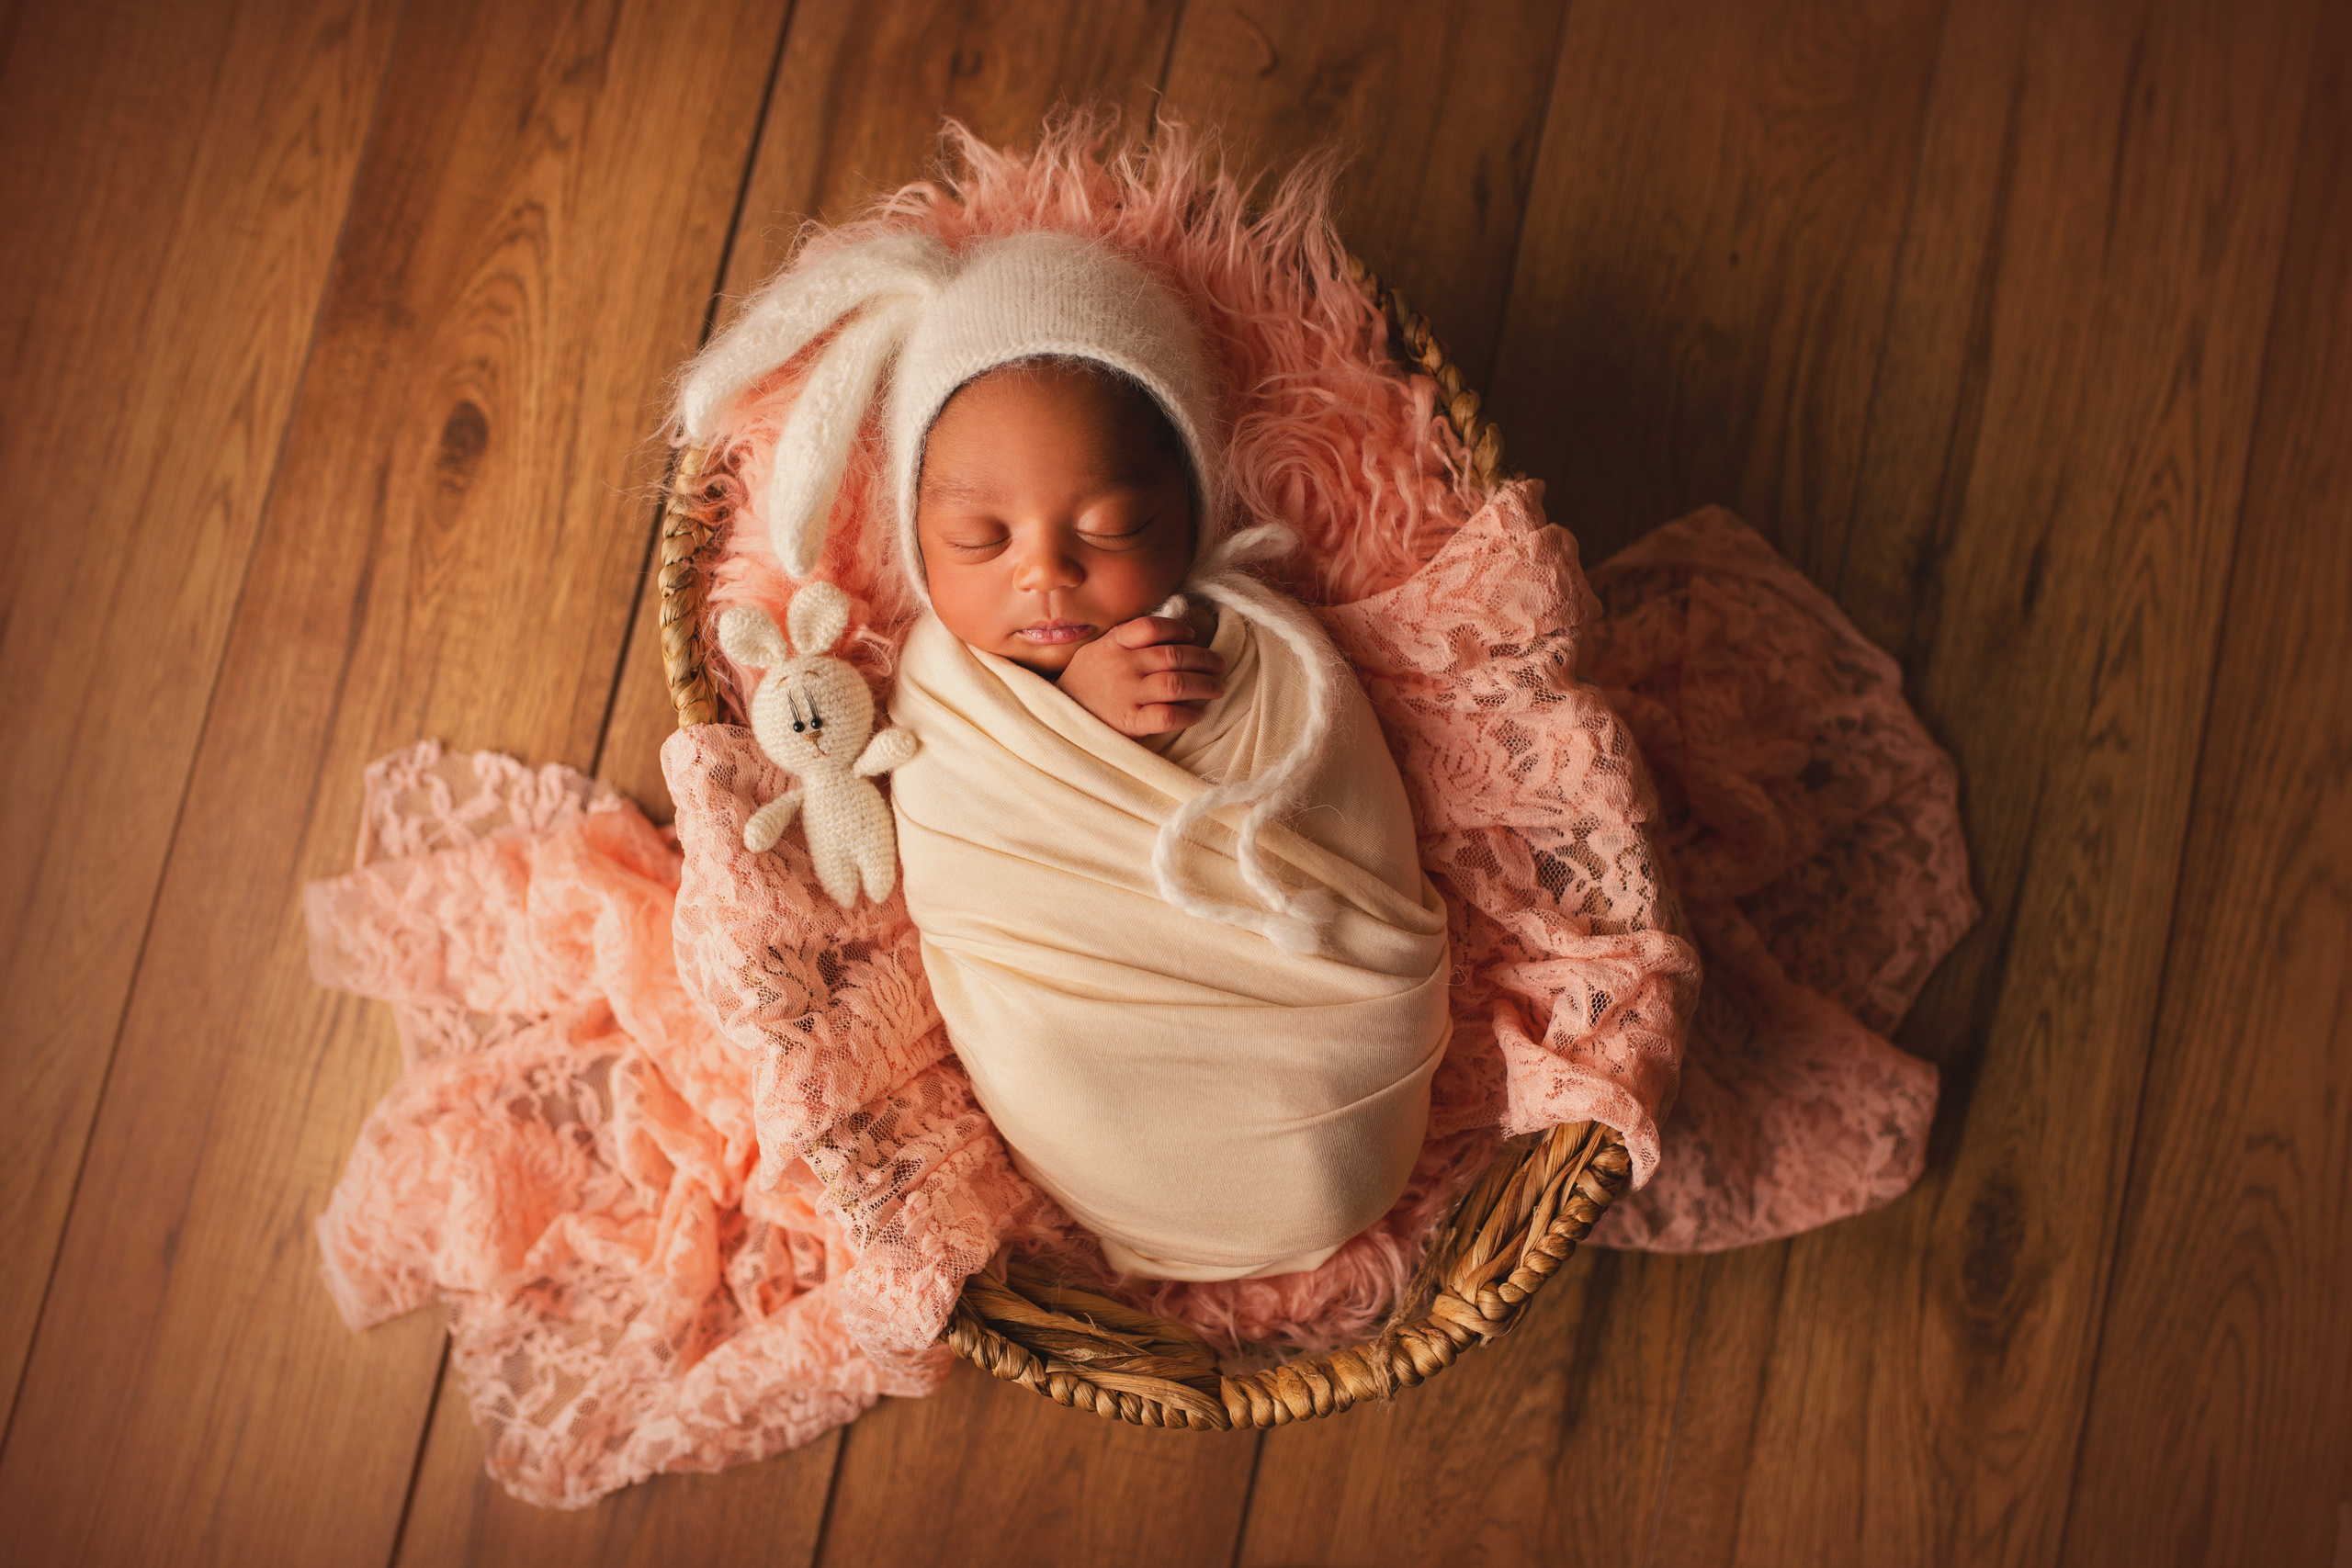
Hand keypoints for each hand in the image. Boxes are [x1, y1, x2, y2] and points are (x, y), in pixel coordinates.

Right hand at [1056, 615, 1225, 736]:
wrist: (1055, 717)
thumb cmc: (1082, 682)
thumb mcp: (1095, 650)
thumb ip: (1125, 639)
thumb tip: (1168, 634)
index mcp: (1114, 644)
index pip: (1151, 627)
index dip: (1177, 629)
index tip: (1192, 636)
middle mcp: (1123, 666)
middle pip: (1174, 656)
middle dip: (1204, 659)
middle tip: (1220, 664)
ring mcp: (1127, 694)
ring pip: (1177, 683)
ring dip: (1204, 684)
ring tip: (1218, 688)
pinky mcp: (1130, 722)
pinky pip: (1167, 715)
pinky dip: (1187, 714)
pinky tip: (1198, 714)